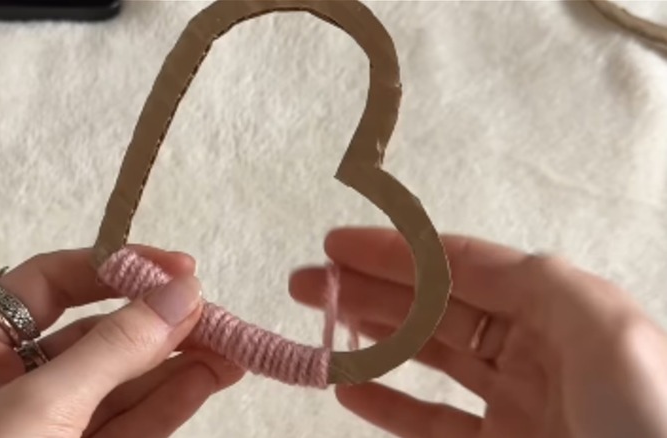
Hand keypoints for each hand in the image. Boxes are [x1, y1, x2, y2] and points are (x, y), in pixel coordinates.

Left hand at [0, 246, 243, 437]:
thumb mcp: (38, 411)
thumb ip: (113, 350)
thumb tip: (180, 294)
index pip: (47, 285)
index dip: (113, 268)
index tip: (176, 269)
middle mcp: (11, 384)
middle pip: (96, 332)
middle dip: (158, 321)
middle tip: (216, 311)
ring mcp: (51, 427)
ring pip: (125, 380)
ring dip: (179, 360)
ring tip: (232, 344)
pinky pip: (136, 421)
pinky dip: (175, 399)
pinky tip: (212, 376)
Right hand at [290, 227, 666, 437]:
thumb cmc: (647, 419)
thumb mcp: (606, 330)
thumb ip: (535, 280)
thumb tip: (459, 260)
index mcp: (560, 309)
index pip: (460, 267)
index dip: (396, 251)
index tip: (335, 244)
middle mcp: (536, 349)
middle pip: (436, 307)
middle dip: (371, 287)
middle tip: (309, 281)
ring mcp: (517, 405)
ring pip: (430, 360)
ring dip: (374, 338)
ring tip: (324, 321)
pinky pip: (435, 423)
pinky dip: (391, 405)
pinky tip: (351, 389)